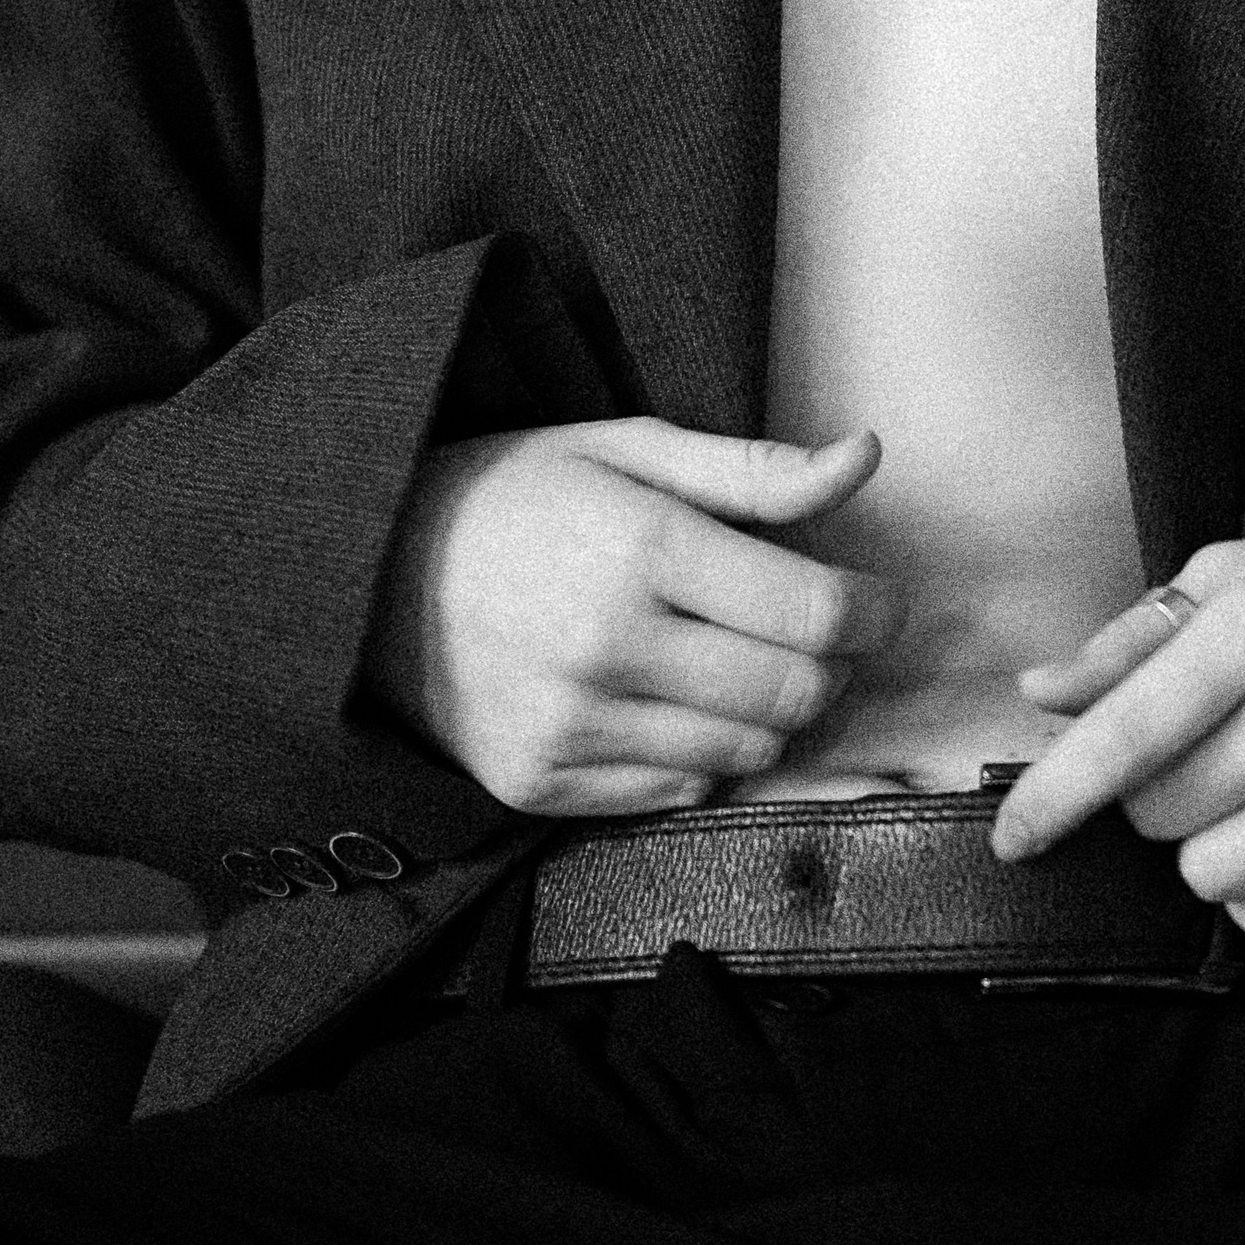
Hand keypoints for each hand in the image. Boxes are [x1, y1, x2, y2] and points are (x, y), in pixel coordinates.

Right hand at [365, 420, 898, 816]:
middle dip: (831, 667)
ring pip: (744, 755)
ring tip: (739, 660)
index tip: (880, 602)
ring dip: (770, 714)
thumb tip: (867, 458)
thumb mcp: (633, 447)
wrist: (365, 568)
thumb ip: (758, 471)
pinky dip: (701, 756)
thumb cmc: (517, 492)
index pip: (815, 614)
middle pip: (794, 695)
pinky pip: (676, 796)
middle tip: (817, 633)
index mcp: (641, 548)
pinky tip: (673, 700)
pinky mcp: (539, 786)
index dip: (873, 612)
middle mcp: (608, 648)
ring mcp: (569, 728)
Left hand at [990, 521, 1244, 951]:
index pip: (1131, 730)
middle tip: (1201, 748)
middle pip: (1163, 814)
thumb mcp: (1239, 572)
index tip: (1012, 837)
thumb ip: (1132, 640)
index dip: (1057, 794)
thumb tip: (1040, 695)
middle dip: (1152, 796)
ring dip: (1210, 844)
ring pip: (1216, 875)